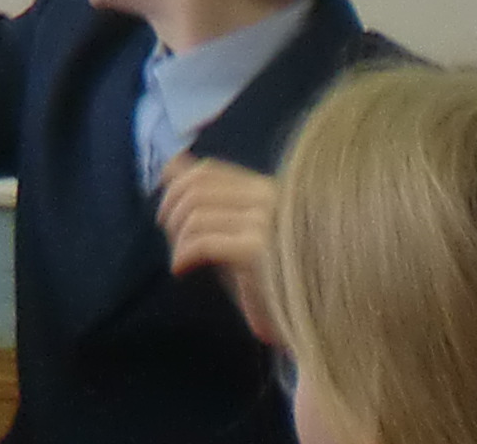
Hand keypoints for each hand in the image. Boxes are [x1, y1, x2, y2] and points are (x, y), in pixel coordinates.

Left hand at [157, 159, 283, 342]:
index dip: (177, 187)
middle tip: (169, 236)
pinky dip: (182, 254)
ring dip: (176, 238)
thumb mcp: (238, 228)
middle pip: (195, 188)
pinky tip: (181, 269)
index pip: (209, 170)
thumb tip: (172, 163)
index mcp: (265, 189)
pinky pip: (202, 242)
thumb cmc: (272, 273)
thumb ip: (208, 194)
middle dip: (171, 212)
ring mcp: (264, 222)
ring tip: (179, 259)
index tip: (166, 212)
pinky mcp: (257, 250)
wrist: (310, 313)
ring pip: (195, 215)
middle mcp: (267, 198)